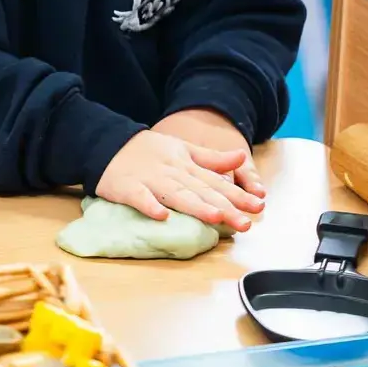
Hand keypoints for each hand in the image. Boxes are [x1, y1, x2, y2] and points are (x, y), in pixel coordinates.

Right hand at [96, 130, 262, 231]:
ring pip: (176, 194)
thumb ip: (212, 158)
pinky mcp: (128, 187)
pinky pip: (139, 197)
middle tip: (245, 223)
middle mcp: (172, 173)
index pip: (215, 182)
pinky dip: (149, 206)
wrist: (109, 143)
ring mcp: (150, 180)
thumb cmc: (149, 150)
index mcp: (186, 165)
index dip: (237, 195)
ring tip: (215, 217)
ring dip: (195, 206)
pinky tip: (161, 216)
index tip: (258, 206)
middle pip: (201, 191)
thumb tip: (242, 157)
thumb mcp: (183, 149)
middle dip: (224, 207)